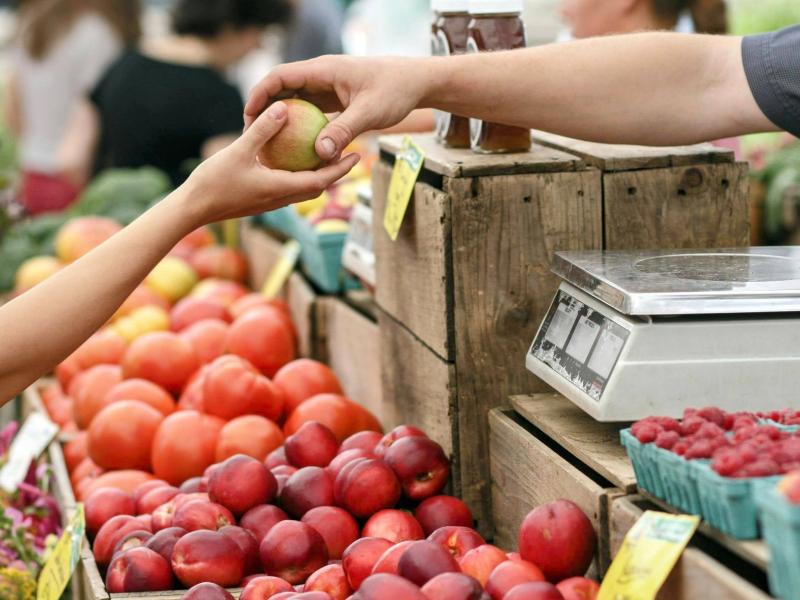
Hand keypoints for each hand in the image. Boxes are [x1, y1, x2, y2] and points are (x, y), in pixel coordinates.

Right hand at [184, 101, 359, 225]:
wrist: (192, 209)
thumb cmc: (213, 182)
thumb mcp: (238, 151)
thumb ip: (262, 130)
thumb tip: (283, 107)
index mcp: (281, 189)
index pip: (321, 181)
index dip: (341, 169)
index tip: (357, 155)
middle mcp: (280, 198)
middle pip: (317, 186)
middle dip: (336, 172)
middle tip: (350, 153)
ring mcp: (270, 201)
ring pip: (303, 188)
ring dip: (318, 175)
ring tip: (326, 154)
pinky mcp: (260, 200)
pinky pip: (287, 187)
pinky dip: (298, 175)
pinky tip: (293, 159)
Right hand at [244, 55, 429, 161]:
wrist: (416, 82)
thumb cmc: (395, 91)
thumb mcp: (369, 112)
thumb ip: (344, 131)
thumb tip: (319, 154)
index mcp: (323, 70)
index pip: (280, 76)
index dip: (260, 94)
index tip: (248, 117)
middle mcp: (321, 76)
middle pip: (282, 89)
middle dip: (264, 109)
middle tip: (251, 135)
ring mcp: (327, 87)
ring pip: (295, 101)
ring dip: (281, 120)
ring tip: (268, 144)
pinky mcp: (335, 99)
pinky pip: (310, 112)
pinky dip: (300, 127)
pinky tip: (296, 149)